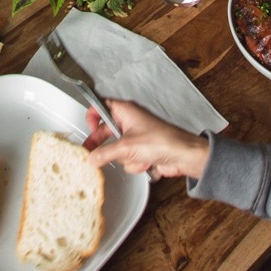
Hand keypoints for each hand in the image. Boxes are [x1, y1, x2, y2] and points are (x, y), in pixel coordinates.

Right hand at [85, 100, 209, 179]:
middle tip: (91, 151)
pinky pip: (128, 159)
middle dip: (104, 144)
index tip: (88, 127)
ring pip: (117, 149)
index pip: (101, 106)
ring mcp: (136, 137)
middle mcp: (131, 121)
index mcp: (126, 111)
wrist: (182, 156)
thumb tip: (91, 157)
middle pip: (107, 131)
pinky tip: (145, 162)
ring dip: (125, 157)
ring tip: (136, 156)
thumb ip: (104, 153)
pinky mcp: (142, 151)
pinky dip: (135, 164)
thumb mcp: (126, 147)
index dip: (92, 116)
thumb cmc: (162, 141)